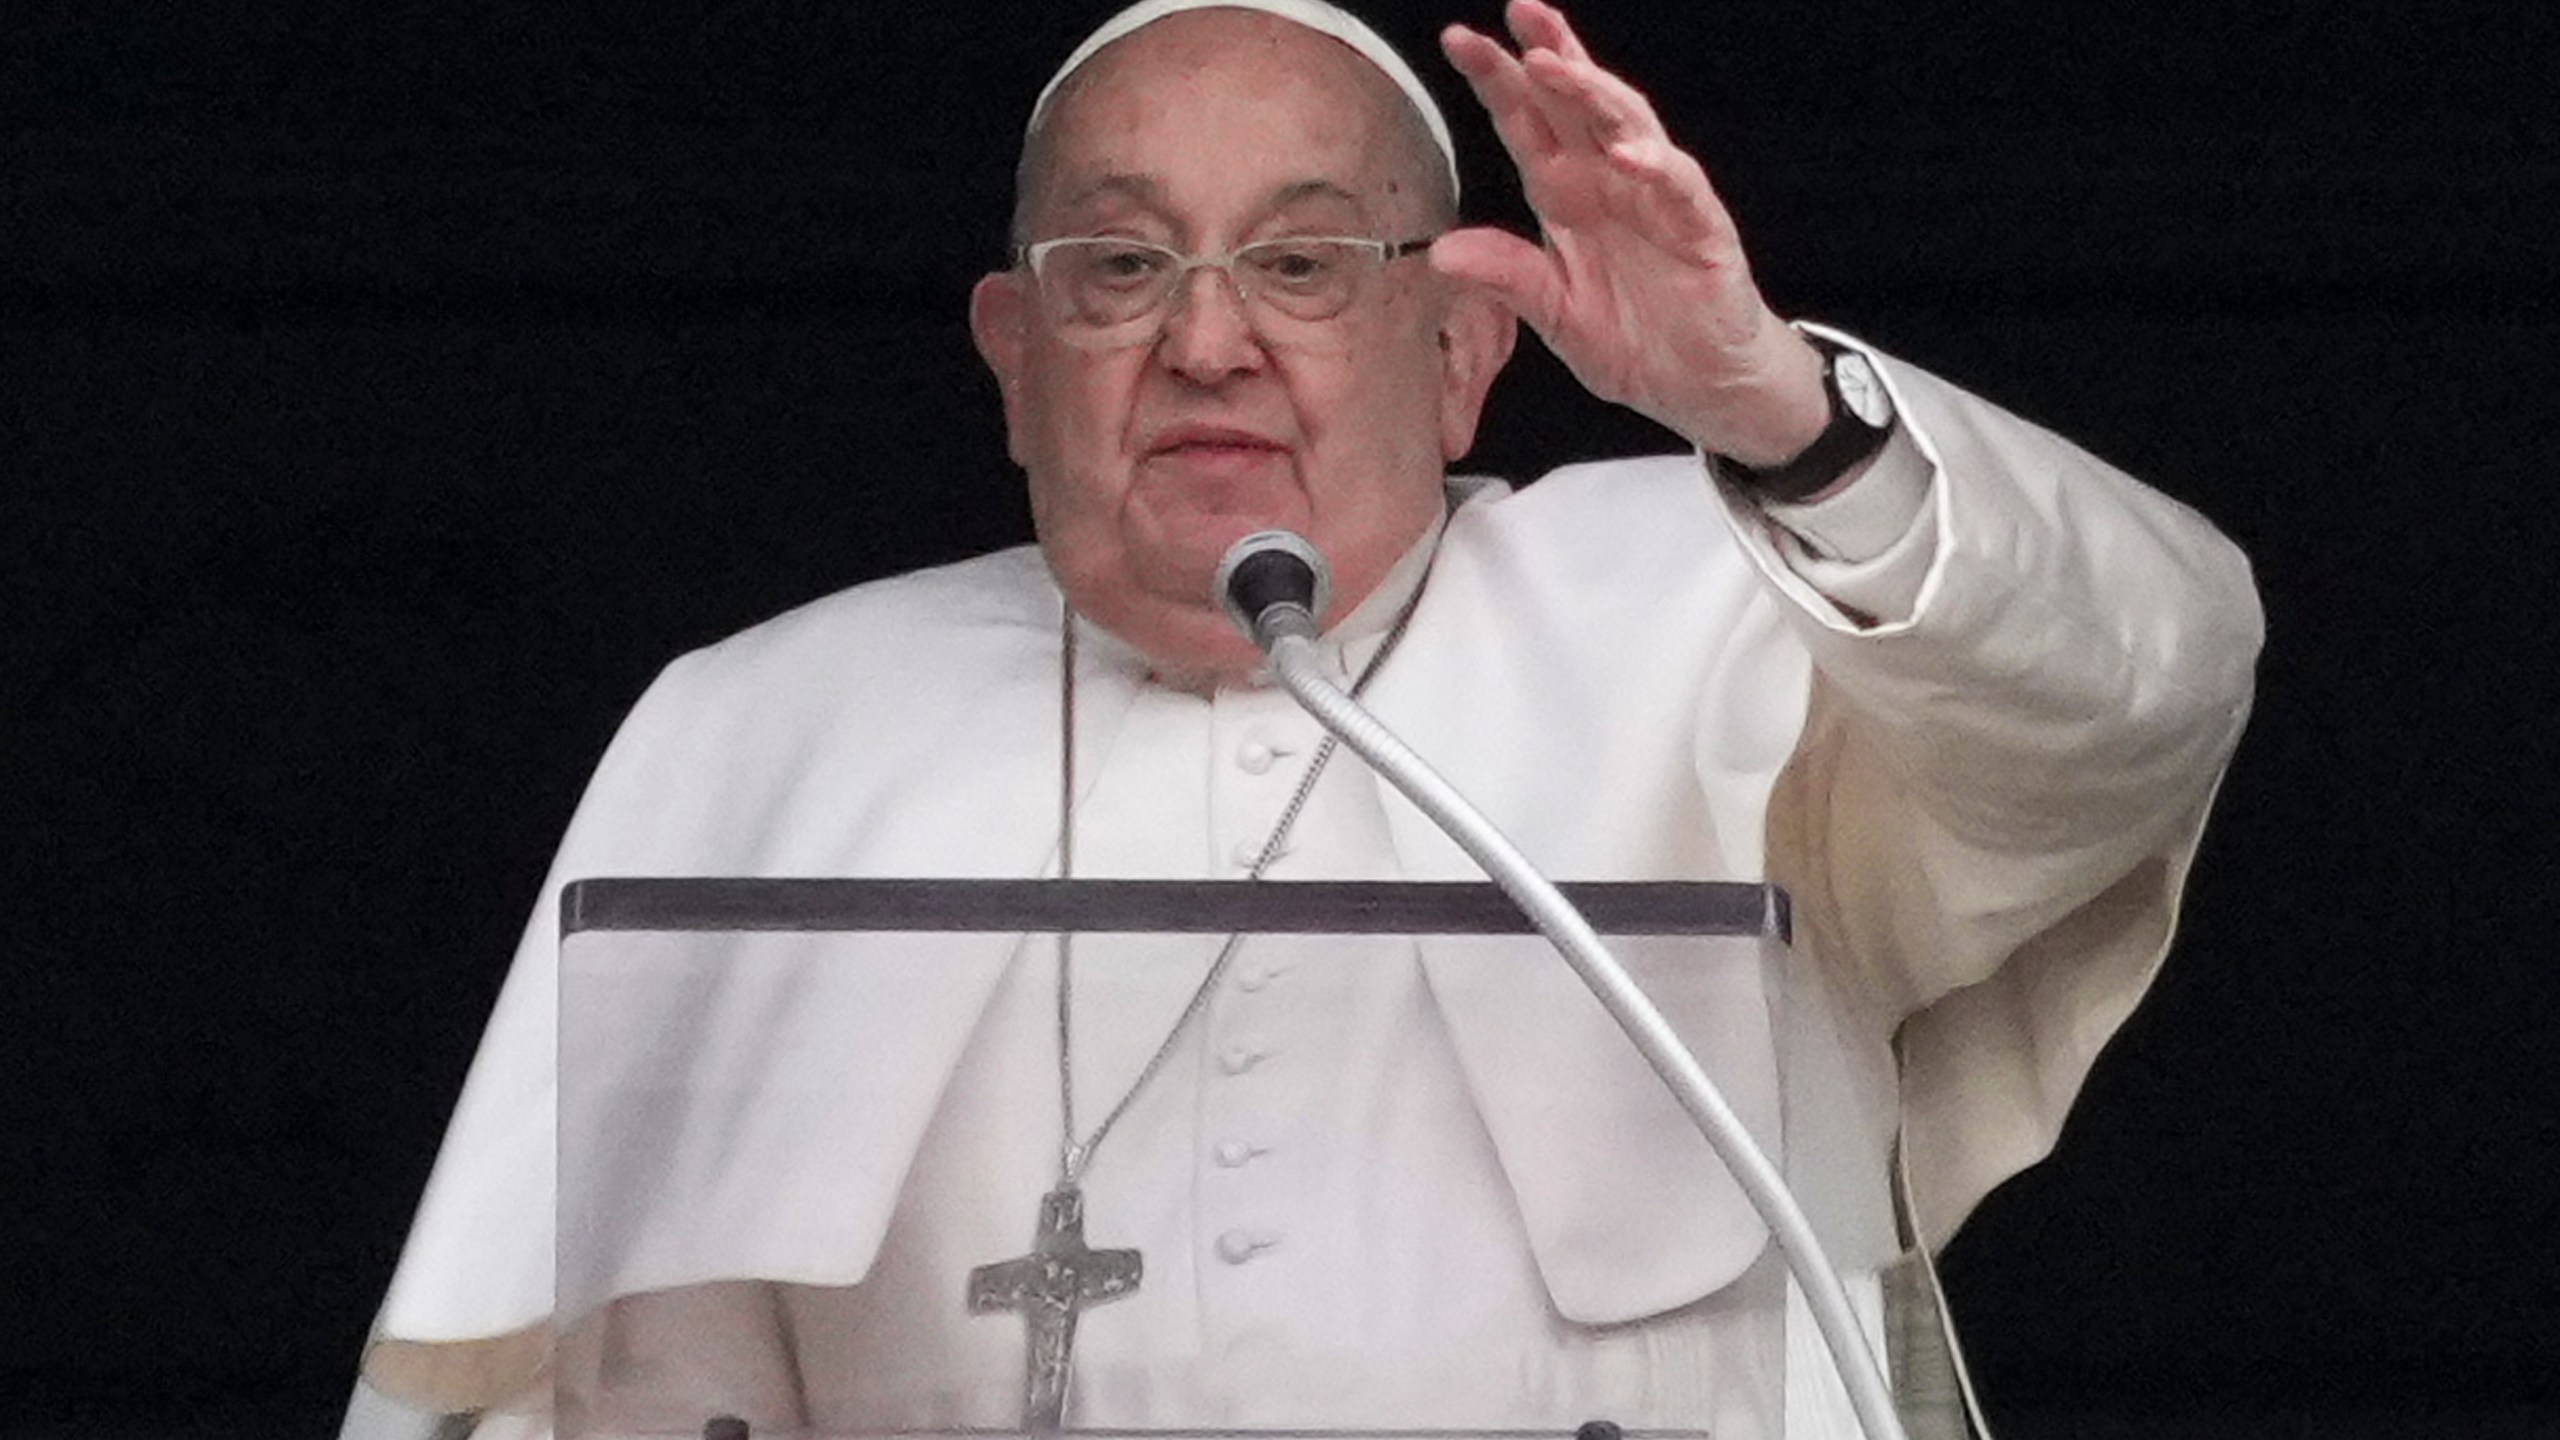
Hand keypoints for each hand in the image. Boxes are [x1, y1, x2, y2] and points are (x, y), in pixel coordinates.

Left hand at [1436, 0, 1826, 464]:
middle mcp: (1609, 182)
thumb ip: (1507, 278)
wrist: (1701, 385)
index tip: (1460, 39)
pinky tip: (1624, 154)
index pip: (1528, 124)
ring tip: (1552, 64)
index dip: (1497, 81)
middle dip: (1548, 52)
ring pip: (1627, 125)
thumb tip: (1439, 251)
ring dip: (1591, 91)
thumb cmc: (1634, 339)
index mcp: (1567, 195)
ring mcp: (1658, 197)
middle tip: (1517, 13)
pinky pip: (1679, 186)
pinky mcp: (1702, 227)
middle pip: (1576, 102)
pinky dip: (1654, 166)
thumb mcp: (1555, 316)